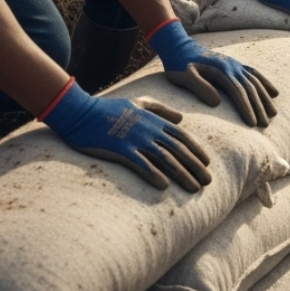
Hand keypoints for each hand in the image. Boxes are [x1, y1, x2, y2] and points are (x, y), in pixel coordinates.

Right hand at [39, 77, 211, 192]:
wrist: (81, 112)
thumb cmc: (110, 108)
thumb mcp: (139, 102)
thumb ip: (161, 110)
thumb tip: (181, 118)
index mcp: (155, 120)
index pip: (181, 137)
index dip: (196, 150)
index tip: (207, 164)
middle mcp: (150, 130)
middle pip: (178, 150)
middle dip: (195, 166)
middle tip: (208, 181)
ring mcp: (136, 140)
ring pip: (165, 159)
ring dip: (182, 174)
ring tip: (194, 188)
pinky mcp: (120, 150)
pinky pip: (140, 164)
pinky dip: (154, 174)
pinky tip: (164, 186)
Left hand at [148, 18, 278, 126]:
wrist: (179, 46)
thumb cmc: (179, 64)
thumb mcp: (184, 76)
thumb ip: (200, 87)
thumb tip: (217, 103)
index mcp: (221, 70)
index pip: (238, 91)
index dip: (247, 108)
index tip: (252, 124)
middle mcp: (232, 66)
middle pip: (250, 88)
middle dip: (259, 106)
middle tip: (266, 125)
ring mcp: (235, 65)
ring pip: (255, 81)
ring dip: (265, 98)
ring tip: (274, 114)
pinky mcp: (234, 65)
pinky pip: (254, 74)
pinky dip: (265, 83)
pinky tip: (274, 92)